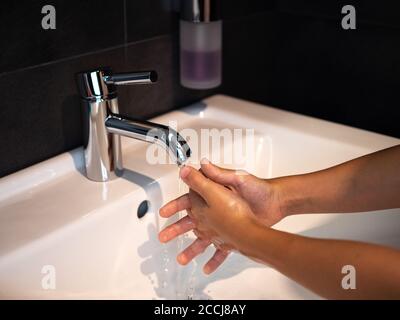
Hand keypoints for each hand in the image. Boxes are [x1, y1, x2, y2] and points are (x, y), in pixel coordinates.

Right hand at [158, 160, 281, 273]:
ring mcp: (224, 223)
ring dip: (191, 247)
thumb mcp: (237, 178)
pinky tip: (206, 267)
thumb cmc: (259, 188)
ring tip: (181, 257)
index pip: (189, 199)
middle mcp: (216, 208)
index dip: (176, 206)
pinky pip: (221, 249)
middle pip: (191, 220)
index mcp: (214, 193)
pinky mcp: (234, 234)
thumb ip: (218, 174)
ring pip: (202, 237)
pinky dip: (214, 258)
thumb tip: (200, 164)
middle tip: (165, 235)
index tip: (165, 212)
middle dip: (176, 228)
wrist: (277, 203)